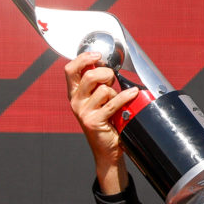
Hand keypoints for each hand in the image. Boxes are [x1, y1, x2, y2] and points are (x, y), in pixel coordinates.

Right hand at [64, 51, 139, 192]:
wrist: (106, 149)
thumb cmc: (106, 120)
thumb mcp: (98, 99)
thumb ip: (97, 83)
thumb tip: (106, 64)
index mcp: (74, 93)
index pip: (70, 69)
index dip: (83, 58)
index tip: (98, 55)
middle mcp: (75, 101)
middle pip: (89, 76)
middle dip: (106, 73)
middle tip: (113, 80)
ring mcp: (83, 112)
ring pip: (103, 90)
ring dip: (115, 92)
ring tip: (116, 100)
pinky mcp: (93, 121)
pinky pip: (113, 102)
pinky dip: (126, 96)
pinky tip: (133, 94)